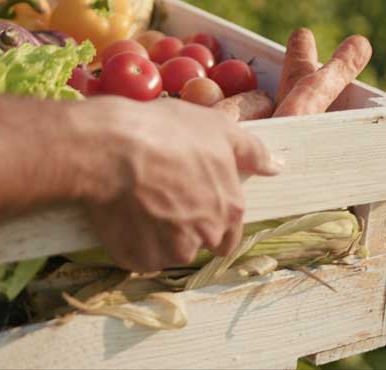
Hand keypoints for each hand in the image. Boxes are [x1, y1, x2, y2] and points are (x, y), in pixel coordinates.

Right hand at [74, 97, 281, 271]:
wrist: (108, 148)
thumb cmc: (166, 132)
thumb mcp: (217, 128)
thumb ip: (252, 151)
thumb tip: (277, 167)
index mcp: (228, 209)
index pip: (229, 234)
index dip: (210, 215)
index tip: (188, 197)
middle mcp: (205, 236)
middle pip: (198, 242)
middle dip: (183, 227)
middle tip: (160, 194)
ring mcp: (169, 251)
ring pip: (167, 251)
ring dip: (156, 235)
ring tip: (138, 200)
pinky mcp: (136, 258)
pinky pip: (137, 256)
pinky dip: (131, 241)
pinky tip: (122, 213)